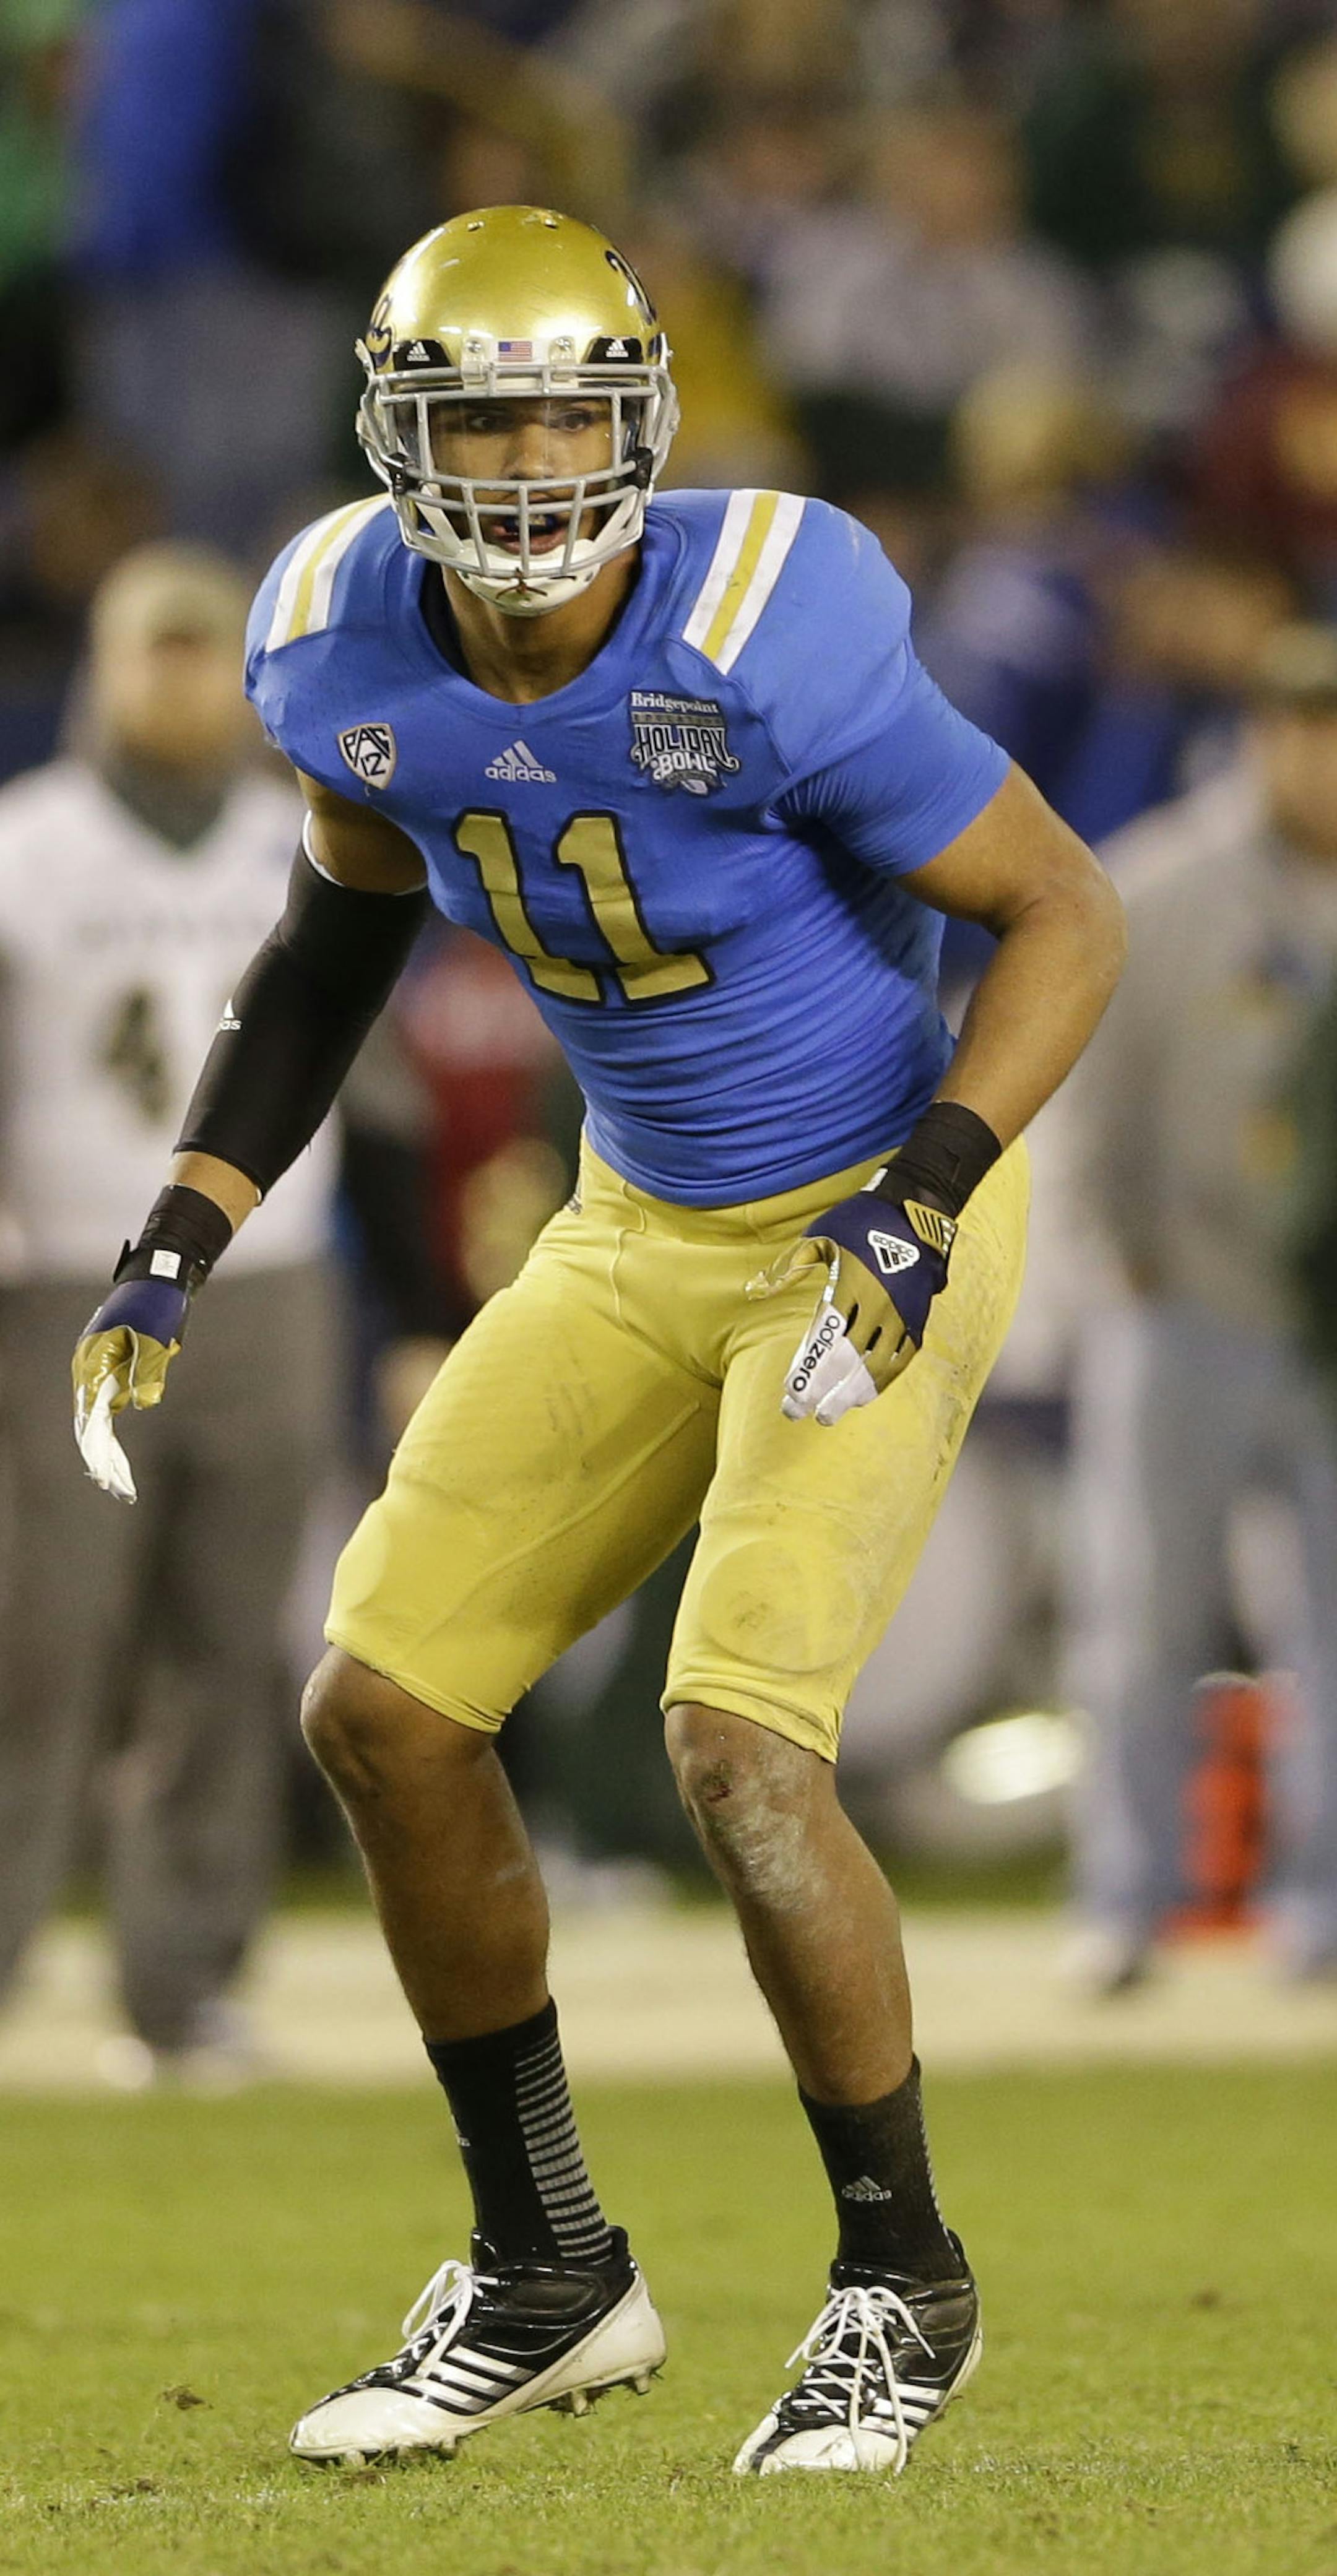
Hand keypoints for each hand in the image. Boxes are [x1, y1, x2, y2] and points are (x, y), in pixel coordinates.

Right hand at [71, 1273, 190, 1502]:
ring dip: (107, 1447)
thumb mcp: (158, 1340)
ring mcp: (101, 1365)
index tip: (106, 1476)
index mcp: (93, 1359)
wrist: (162, 1276)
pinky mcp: (114, 1365)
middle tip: (115, 1488)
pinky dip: (113, 1429)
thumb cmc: (158, 1305)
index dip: (98, 1449)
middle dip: (101, 1456)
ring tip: (119, 1482)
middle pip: (89, 1420)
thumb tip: (143, 1403)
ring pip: (98, 1415)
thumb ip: (149, 1372)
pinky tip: (117, 1456)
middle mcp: (90, 1365)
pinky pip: (109, 1402)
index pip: (90, 1414)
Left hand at [749, 1187, 955, 1425]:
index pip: (823, 1338)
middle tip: (800, 1413)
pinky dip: (882, 1381)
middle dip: (821, 1390)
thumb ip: (789, 1265)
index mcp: (849, 1284)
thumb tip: (755, 1289)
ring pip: (876, 1366)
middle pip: (846, 1359)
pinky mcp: (918, 1319)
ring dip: (850, 1394)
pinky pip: (902, 1359)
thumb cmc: (859, 1222)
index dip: (806, 1369)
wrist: (915, 1214)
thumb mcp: (820, 1235)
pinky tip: (863, 1396)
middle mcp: (877, 1304)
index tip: (789, 1392)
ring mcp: (901, 1314)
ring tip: (829, 1413)